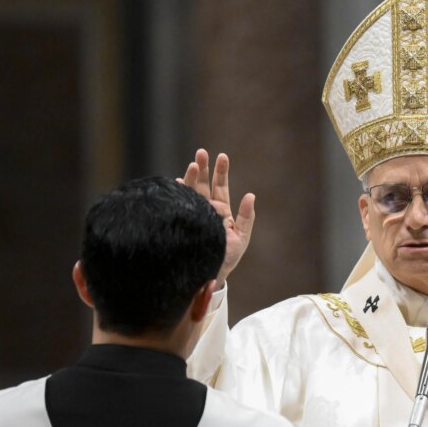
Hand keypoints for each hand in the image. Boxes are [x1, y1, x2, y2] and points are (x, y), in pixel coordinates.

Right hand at [178, 148, 255, 287]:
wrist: (209, 274)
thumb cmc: (226, 258)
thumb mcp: (241, 238)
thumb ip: (246, 217)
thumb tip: (250, 195)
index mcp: (221, 211)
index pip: (220, 187)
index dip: (221, 172)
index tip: (221, 156)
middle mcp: (206, 210)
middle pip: (204, 184)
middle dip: (204, 168)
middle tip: (201, 152)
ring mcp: (193, 214)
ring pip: (192, 192)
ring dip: (192, 178)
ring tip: (193, 165)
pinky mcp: (183, 222)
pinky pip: (179, 205)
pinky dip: (178, 193)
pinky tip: (176, 184)